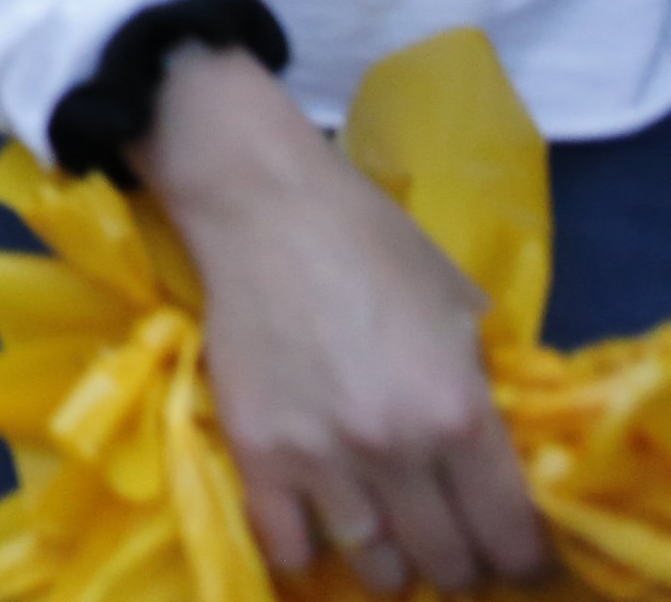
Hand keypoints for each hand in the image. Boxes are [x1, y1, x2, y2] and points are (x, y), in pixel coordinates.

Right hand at [133, 50, 551, 596]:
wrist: (262, 208)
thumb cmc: (372, 244)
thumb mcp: (459, 313)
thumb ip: (477, 392)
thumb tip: (489, 457)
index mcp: (459, 412)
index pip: (510, 534)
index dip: (519, 554)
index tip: (508, 547)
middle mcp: (395, 449)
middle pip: (446, 561)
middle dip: (458, 562)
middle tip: (448, 541)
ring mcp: (320, 456)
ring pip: (374, 566)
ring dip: (390, 563)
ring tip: (387, 540)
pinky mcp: (256, 450)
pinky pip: (286, 545)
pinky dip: (307, 552)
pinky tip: (319, 530)